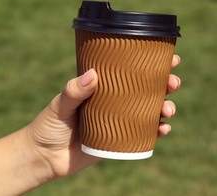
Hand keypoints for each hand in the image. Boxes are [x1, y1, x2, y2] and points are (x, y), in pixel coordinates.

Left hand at [26, 55, 180, 178]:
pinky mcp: (121, 141)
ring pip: (151, 111)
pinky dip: (158, 131)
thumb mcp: (60, 105)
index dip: (151, 65)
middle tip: (173, 83)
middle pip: (148, 90)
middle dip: (166, 85)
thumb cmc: (49, 126)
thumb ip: (74, 91)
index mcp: (103, 88)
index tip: (169, 59)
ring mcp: (120, 121)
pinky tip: (164, 129)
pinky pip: (145, 134)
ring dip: (165, 107)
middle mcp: (115, 102)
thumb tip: (93, 74)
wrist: (44, 158)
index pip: (130, 72)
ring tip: (168, 109)